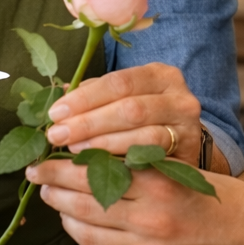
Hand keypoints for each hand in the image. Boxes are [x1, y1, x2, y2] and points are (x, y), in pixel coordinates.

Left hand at [27, 156, 243, 244]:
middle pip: (83, 203)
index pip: (94, 173)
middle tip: (39, 178)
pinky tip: (84, 232)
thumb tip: (89, 160)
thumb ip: (142, 169)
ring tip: (58, 203)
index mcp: (161, 184)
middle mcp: (152, 219)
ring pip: (87, 233)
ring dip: (66, 217)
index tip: (41, 162)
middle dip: (53, 189)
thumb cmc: (223, 200)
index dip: (59, 168)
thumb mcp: (184, 172)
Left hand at [45, 63, 207, 166]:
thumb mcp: (126, 99)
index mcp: (159, 75)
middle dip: (88, 123)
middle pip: (129, 109)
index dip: (84, 98)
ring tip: (71, 153)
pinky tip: (97, 169)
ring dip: (101, 146)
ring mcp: (186, 127)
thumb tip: (58, 96)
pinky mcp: (187, 155)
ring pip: (141, 135)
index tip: (56, 114)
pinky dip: (121, 165)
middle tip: (57, 136)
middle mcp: (178, 97)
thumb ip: (96, 95)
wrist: (185, 149)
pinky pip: (150, 161)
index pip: (118, 83)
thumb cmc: (147, 119)